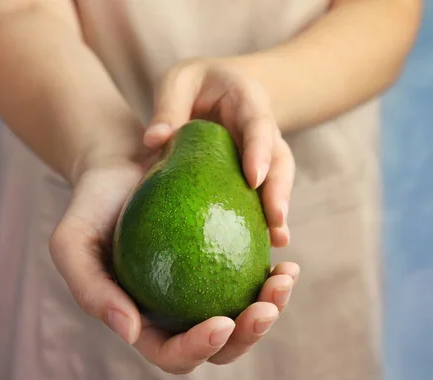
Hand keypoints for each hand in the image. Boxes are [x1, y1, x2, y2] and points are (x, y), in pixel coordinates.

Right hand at [49, 149, 298, 373]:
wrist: (119, 164)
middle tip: (266, 308)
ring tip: (285, 279)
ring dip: (271, 306)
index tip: (221, 323)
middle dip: (248, 337)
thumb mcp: (72, 243)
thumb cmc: (92, 204)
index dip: (198, 349)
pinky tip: (284, 258)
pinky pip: (252, 275)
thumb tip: (130, 332)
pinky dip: (272, 275)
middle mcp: (177, 310)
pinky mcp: (223, 256)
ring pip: (244, 313)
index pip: (172, 352)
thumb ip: (91, 289)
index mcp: (143, 320)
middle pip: (219, 344)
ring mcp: (204, 285)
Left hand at [144, 58, 294, 247]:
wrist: (221, 86)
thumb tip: (153, 141)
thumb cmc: (196, 83)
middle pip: (279, 159)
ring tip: (278, 241)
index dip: (259, 151)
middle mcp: (264, 128)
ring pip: (278, 180)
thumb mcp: (180, 81)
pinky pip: (263, 193)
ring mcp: (264, 152)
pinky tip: (262, 245)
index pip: (258, 125)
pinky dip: (264, 217)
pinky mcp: (256, 171)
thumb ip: (169, 106)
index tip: (253, 180)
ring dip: (278, 209)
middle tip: (277, 221)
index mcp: (247, 99)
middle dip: (279, 190)